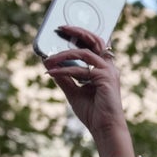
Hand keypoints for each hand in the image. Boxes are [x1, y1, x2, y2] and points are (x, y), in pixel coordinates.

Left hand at [44, 25, 126, 142]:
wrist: (105, 128)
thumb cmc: (93, 112)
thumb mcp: (73, 91)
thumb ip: (63, 77)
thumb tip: (48, 63)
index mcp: (103, 68)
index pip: (94, 45)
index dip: (81, 34)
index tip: (64, 29)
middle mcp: (108, 67)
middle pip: (96, 40)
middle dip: (78, 31)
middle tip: (61, 28)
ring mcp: (108, 72)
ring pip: (84, 53)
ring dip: (63, 54)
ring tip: (48, 59)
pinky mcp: (105, 78)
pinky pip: (80, 69)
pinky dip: (64, 70)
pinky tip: (51, 73)